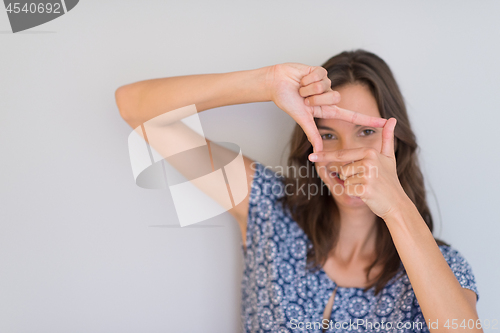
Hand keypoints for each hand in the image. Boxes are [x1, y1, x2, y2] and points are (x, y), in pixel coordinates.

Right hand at [269, 63, 386, 151]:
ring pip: (326, 87)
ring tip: (300, 88)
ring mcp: (325, 83)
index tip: (386, 122)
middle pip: (335, 98)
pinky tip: (301, 79)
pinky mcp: (320, 71)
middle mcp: (328, 96)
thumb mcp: (301, 118)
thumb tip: (318, 151)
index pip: (352, 116)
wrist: (275, 83)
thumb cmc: (286, 100)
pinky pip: (320, 75)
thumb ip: (312, 134)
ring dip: (309, 88)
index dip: (369, 119)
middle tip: (303, 98)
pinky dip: (307, 79)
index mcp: (326, 109)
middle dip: (315, 98)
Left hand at [308, 118, 408, 218]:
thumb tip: (392, 119)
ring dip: (353, 186)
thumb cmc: (390, 180)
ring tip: (368, 187)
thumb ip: (387, 138)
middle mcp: (368, 162)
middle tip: (368, 181)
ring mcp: (367, 175)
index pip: (342, 154)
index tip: (311, 155)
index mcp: (370, 152)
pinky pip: (348, 190)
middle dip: (350, 177)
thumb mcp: (389, 157)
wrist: (397, 203)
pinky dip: (355, 194)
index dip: (325, 156)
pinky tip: (367, 194)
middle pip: (342, 169)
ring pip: (344, 180)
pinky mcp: (365, 189)